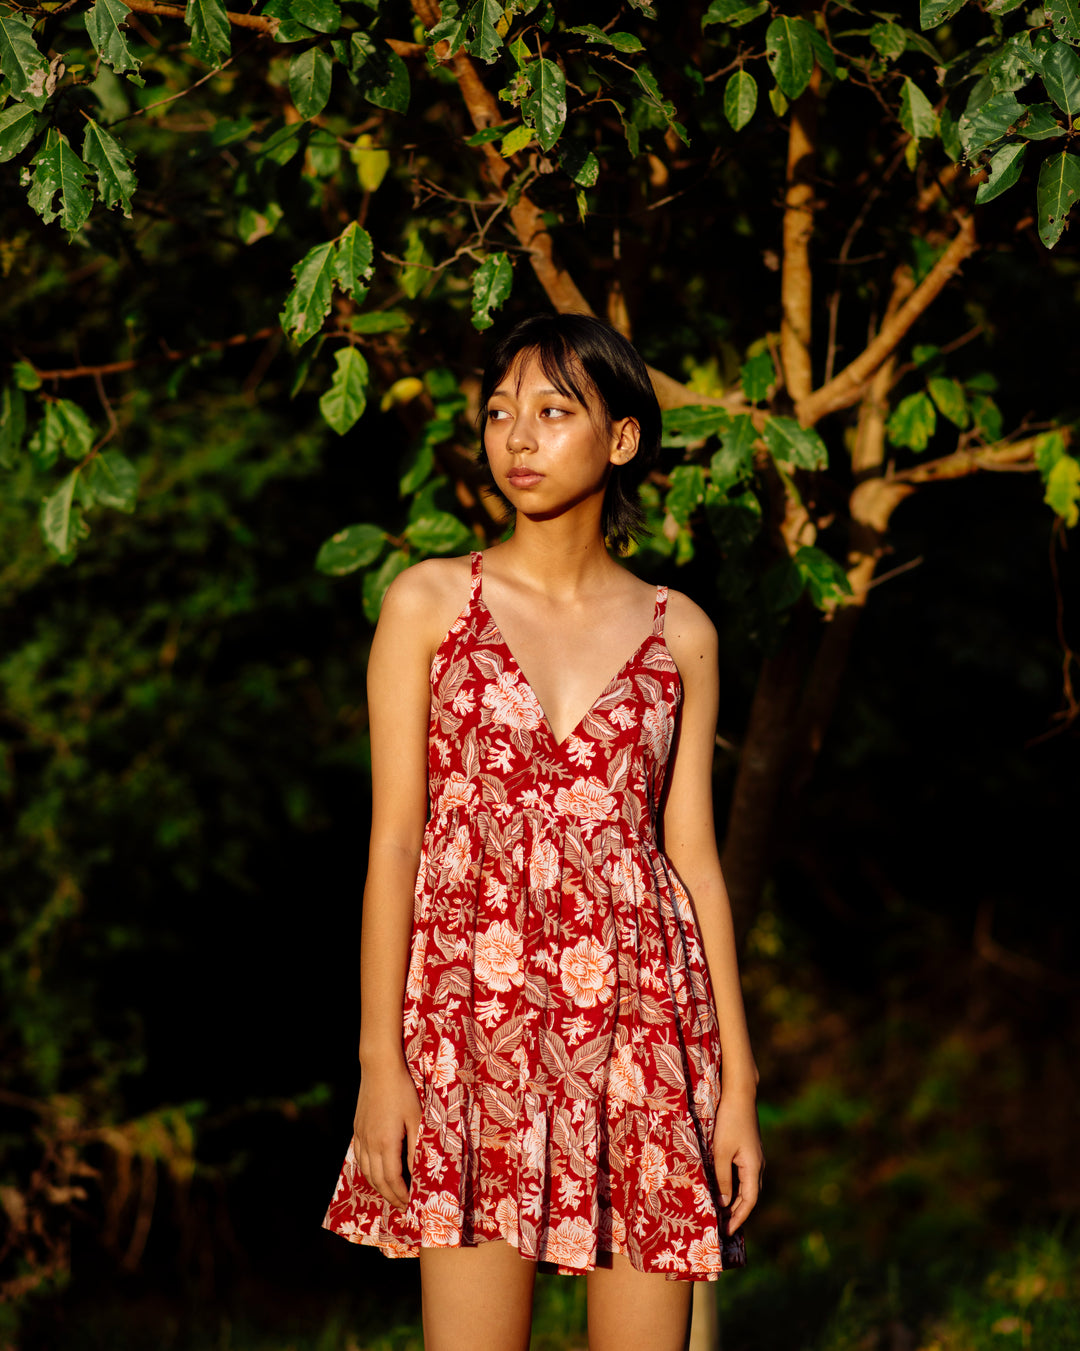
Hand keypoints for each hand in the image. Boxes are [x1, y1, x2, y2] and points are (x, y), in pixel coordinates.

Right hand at [352, 1057, 421, 1210]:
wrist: (379, 1068)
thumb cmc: (403, 1091)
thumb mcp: (416, 1118)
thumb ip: (416, 1148)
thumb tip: (417, 1174)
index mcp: (386, 1143)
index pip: (392, 1179)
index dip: (401, 1195)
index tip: (411, 1203)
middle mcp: (370, 1144)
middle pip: (378, 1180)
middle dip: (390, 1196)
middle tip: (402, 1205)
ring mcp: (361, 1136)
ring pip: (366, 1171)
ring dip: (378, 1187)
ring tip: (391, 1193)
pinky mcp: (357, 1129)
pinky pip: (359, 1158)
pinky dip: (367, 1171)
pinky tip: (375, 1173)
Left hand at [712, 1090, 763, 1235]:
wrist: (739, 1094)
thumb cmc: (728, 1122)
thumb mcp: (721, 1152)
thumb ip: (721, 1178)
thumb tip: (722, 1203)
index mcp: (754, 1167)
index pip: (749, 1201)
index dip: (738, 1217)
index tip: (727, 1231)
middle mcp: (758, 1164)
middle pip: (750, 1196)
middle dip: (737, 1212)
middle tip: (722, 1227)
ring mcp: (755, 1157)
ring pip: (747, 1186)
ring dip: (736, 1200)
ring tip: (721, 1213)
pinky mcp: (748, 1150)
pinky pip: (743, 1175)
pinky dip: (735, 1186)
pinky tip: (723, 1189)